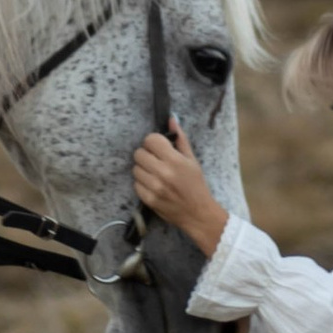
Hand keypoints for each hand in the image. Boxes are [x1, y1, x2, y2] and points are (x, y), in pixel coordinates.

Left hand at [132, 119, 228, 257]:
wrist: (197, 213)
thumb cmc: (196, 185)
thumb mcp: (192, 160)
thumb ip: (180, 139)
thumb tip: (171, 119)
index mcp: (175, 160)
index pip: (150, 140)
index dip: (153, 142)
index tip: (158, 148)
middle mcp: (163, 172)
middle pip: (139, 153)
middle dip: (146, 155)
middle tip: (156, 161)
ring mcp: (154, 187)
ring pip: (135, 168)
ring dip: (143, 169)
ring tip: (154, 174)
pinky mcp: (148, 199)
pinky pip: (135, 184)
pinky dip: (142, 183)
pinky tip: (153, 185)